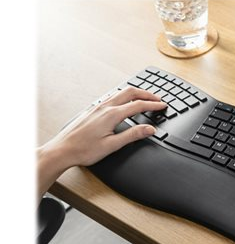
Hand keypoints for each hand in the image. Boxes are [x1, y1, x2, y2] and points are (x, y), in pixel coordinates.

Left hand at [44, 86, 166, 167]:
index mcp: (111, 115)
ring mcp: (97, 107)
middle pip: (130, 93)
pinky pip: (112, 96)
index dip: (153, 105)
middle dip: (146, 94)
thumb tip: (150, 129)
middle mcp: (104, 107)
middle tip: (158, 98)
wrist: (62, 150)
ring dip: (135, 93)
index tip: (163, 105)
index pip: (138, 106)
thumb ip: (132, 135)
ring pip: (120, 93)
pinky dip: (124, 96)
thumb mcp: (112, 145)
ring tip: (145, 97)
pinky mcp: (92, 109)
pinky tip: (125, 102)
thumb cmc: (84, 150)